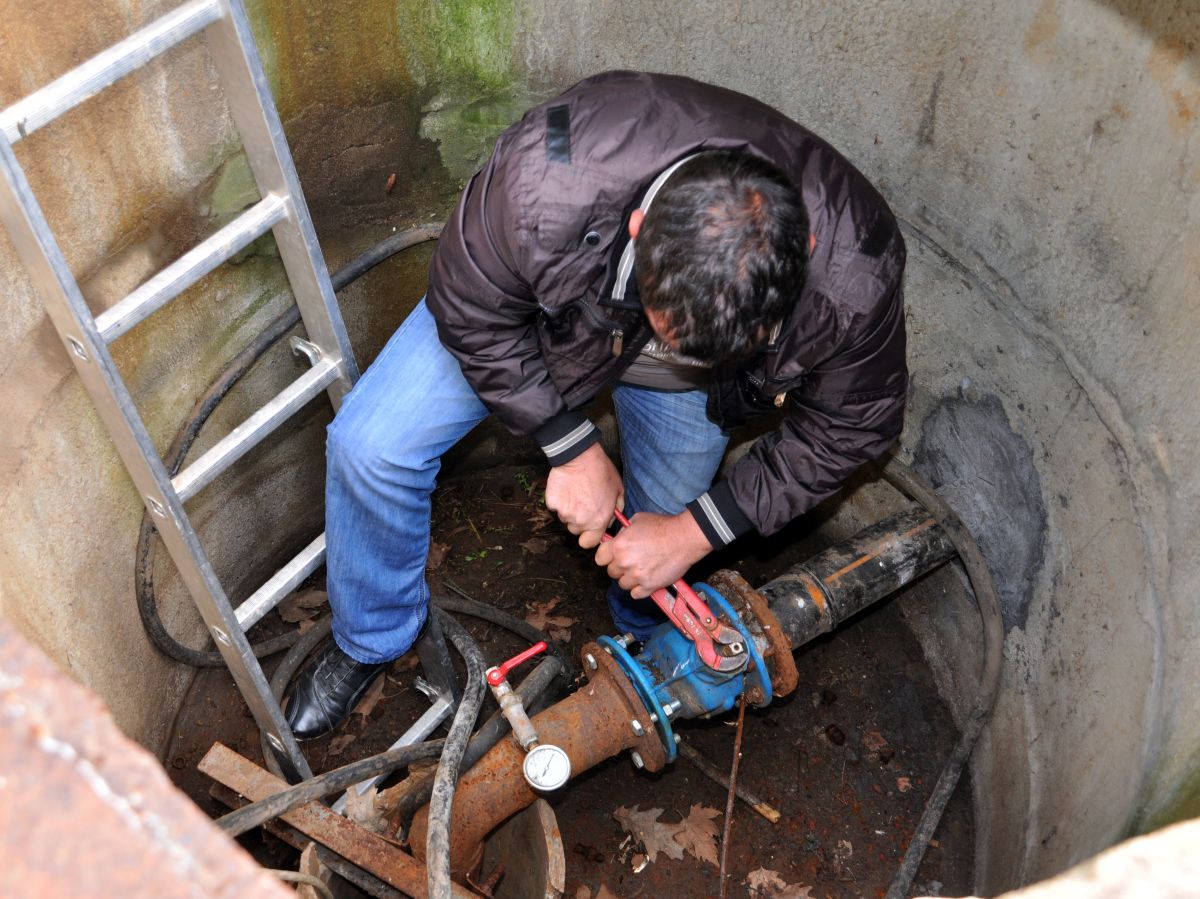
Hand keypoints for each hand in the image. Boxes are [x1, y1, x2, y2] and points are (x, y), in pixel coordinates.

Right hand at [544, 443, 623, 548]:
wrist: (580, 456)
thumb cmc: (601, 471)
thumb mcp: (618, 490)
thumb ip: (617, 510)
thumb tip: (612, 520)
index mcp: (598, 521)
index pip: (589, 543)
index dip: (589, 536)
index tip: (590, 529)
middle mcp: (581, 521)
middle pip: (576, 530)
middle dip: (579, 521)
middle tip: (583, 504)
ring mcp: (565, 513)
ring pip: (565, 519)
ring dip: (569, 510)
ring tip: (575, 492)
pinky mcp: (553, 504)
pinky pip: (556, 508)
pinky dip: (559, 501)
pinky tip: (566, 488)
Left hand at [593, 511, 711, 597]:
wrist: (684, 538)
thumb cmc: (663, 526)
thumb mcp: (637, 520)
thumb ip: (624, 531)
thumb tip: (620, 536)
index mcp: (618, 546)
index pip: (600, 559)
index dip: (606, 557)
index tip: (613, 556)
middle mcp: (624, 562)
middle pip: (612, 572)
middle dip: (619, 568)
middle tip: (631, 562)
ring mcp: (636, 576)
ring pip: (623, 584)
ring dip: (630, 579)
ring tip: (641, 570)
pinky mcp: (649, 586)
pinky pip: (636, 594)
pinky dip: (640, 589)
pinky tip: (646, 580)